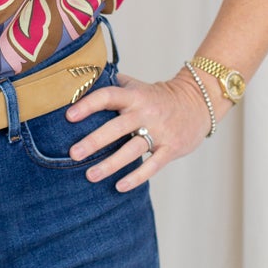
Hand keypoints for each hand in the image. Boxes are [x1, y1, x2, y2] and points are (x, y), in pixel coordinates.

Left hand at [65, 66, 217, 190]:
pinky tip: (119, 186)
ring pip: (132, 150)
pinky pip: (152, 165)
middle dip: (94, 141)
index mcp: (134, 96)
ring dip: (110, 164)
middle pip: (117, 127)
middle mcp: (145, 113)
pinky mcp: (171, 148)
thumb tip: (82, 81)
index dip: (88, 105)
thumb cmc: (159, 96)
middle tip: (73, 153)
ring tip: (90, 175)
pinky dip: (136, 177)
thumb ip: (114, 85)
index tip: (69, 116)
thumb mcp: (138, 86)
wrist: (198, 103)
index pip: (108, 96)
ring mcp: (160, 131)